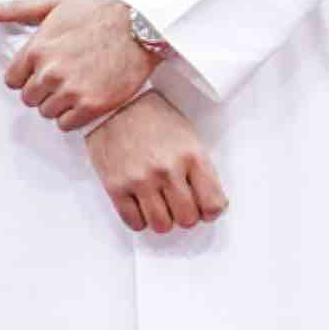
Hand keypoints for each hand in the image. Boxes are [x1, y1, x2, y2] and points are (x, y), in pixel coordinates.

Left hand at [0, 0, 155, 129]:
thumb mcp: (56, 4)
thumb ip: (17, 9)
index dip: (27, 76)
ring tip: (77, 85)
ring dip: (58, 104)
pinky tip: (85, 98)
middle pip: (29, 99)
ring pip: (46, 113)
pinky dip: (73, 116)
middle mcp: (50, 73)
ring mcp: (70, 91)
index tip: (43, 70)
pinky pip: (66, 124)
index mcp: (37, 49)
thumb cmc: (99, 14)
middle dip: (42, 90)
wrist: (141, 28)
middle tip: (64, 77)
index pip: (12, 81)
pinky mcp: (91, 106)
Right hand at [88, 94, 225, 234]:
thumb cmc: (152, 118)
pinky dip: (140, 219)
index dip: (210, 211)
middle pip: (187, 219)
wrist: (115, 103)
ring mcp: (140, 179)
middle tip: (179, 205)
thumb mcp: (188, 136)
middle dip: (186, 215)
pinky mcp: (116, 186)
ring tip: (160, 205)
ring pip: (162, 226)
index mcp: (191, 155)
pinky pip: (134, 222)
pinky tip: (141, 205)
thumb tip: (208, 203)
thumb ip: (200, 169)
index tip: (205, 209)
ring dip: (163, 220)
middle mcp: (167, 170)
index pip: (212, 204)